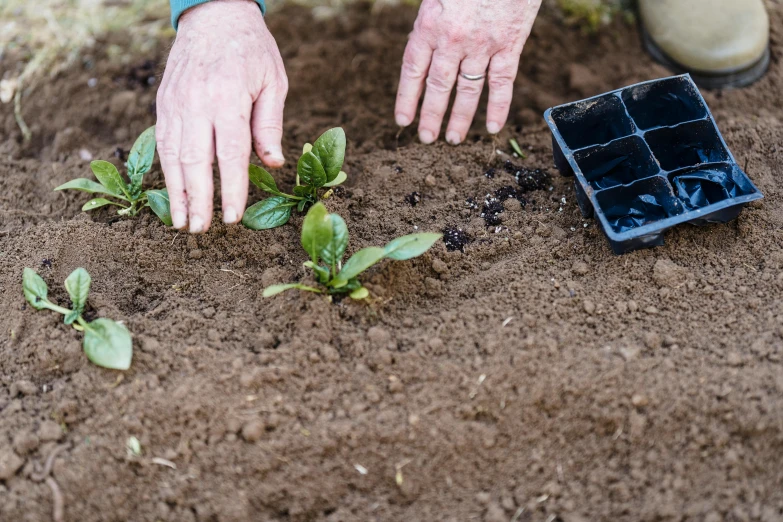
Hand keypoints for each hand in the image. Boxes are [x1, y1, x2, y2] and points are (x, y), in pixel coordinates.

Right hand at [156, 0, 287, 232]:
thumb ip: (269, 124)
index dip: (230, 189)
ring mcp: (176, 103)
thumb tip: (273, 165)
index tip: (232, 218)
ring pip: (172, 155)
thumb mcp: (273, 81)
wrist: (214, 15)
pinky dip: (166, 171)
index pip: (230, 154)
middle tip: (202, 230)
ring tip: (182, 222)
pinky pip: (162, 142)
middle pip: (195, 161)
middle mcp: (197, 102)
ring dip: (176, 192)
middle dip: (199, 200)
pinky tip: (172, 193)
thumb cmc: (252, 50)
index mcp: (228, 97)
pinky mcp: (164, 103)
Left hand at [394, 0, 541, 144]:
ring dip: (460, 118)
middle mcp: (453, 39)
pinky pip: (503, 82)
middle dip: (431, 116)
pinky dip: (499, 106)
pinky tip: (494, 127)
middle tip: (426, 138)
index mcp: (430, 23)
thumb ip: (429, 20)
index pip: (413, 69)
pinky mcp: (510, 44)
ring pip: (468, 90)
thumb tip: (422, 47)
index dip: (407, 98)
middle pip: (438, 86)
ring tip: (453, 139)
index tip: (403, 120)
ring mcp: (483, 44)